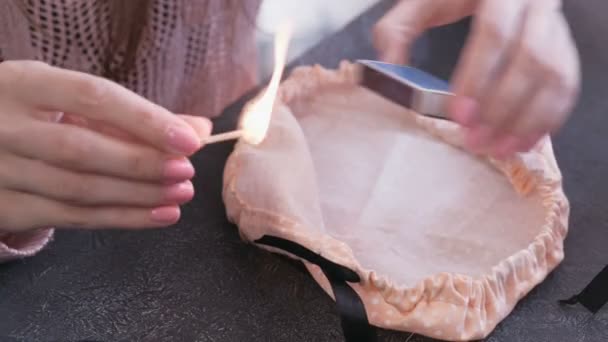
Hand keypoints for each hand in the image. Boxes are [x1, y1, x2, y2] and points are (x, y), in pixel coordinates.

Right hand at [0, 61, 211, 232]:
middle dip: (142, 163)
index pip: (92, 97)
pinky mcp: (2, 207)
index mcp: (24, 84)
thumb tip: (198, 128)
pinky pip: (70, 218)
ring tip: (181, 194)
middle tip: (186, 171)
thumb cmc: (34, 115)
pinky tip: (158, 215)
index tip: (188, 139)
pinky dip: (121, 218)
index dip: (144, 119)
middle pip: (82, 149)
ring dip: (138, 195)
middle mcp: (3, 126)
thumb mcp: (68, 100)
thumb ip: (132, 114)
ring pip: (78, 189)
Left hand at [374, 0, 580, 156]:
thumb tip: (389, 67)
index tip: (458, 114)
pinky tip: (525, 140)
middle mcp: (535, 6)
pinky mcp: (564, 49)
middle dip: (502, 108)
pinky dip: (548, 118)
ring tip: (499, 149)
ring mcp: (555, 27)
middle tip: (476, 141)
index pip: (494, 33)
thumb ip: (398, 31)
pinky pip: (566, 86)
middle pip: (530, 59)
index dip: (478, 77)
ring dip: (528, 120)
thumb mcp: (422, 4)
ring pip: (555, 76)